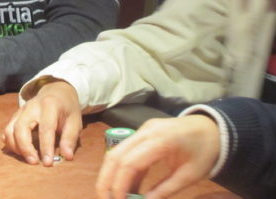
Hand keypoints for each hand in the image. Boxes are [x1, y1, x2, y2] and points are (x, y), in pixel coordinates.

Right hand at [3, 80, 81, 165]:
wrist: (56, 91)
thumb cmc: (67, 109)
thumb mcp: (75, 121)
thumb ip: (70, 139)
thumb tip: (67, 157)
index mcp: (49, 105)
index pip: (45, 128)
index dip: (46, 147)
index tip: (48, 163)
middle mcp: (32, 106)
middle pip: (21, 127)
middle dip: (25, 148)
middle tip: (35, 163)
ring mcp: (21, 110)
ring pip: (10, 129)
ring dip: (16, 147)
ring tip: (28, 158)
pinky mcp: (15, 115)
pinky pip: (7, 130)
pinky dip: (10, 143)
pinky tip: (20, 152)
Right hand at [95, 115, 219, 198]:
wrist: (212, 128)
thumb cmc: (205, 152)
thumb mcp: (190, 176)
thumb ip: (165, 190)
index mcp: (160, 141)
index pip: (130, 163)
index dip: (120, 184)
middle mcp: (145, 131)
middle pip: (115, 155)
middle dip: (106, 180)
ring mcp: (142, 130)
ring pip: (116, 152)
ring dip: (110, 174)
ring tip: (112, 195)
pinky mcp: (142, 132)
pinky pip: (126, 150)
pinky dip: (122, 169)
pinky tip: (126, 186)